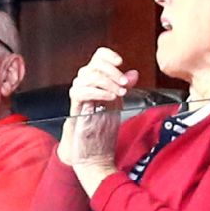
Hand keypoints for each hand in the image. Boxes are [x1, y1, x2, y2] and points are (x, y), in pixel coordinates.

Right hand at [58, 48, 137, 193]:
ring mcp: (79, 97)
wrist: (94, 154)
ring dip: (106, 82)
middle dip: (111, 71)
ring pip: (86, 76)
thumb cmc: (103, 131)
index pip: (97, 58)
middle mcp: (85, 87)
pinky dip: (97, 92)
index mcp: (96, 82)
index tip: (121, 62)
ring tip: (119, 93)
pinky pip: (80, 91)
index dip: (108, 56)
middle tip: (124, 84)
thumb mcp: (117, 104)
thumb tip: (134, 73)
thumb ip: (123, 87)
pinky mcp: (76, 109)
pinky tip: (110, 98)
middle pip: (92, 65)